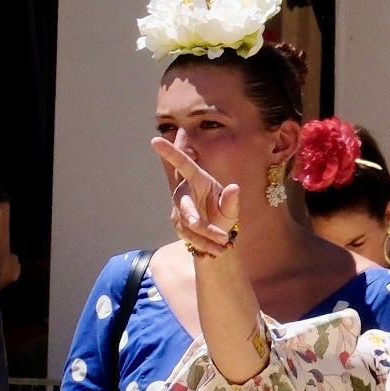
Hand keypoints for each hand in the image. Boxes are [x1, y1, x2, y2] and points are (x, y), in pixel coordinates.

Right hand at [154, 136, 239, 256]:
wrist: (218, 231)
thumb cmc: (223, 210)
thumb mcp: (230, 206)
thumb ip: (231, 200)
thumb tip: (234, 188)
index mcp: (198, 179)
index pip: (183, 163)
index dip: (169, 152)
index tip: (155, 140)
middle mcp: (185, 193)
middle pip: (184, 203)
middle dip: (189, 214)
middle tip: (195, 223)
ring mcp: (179, 209)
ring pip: (188, 224)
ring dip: (205, 236)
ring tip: (223, 245)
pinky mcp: (178, 225)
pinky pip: (189, 236)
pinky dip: (203, 244)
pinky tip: (216, 251)